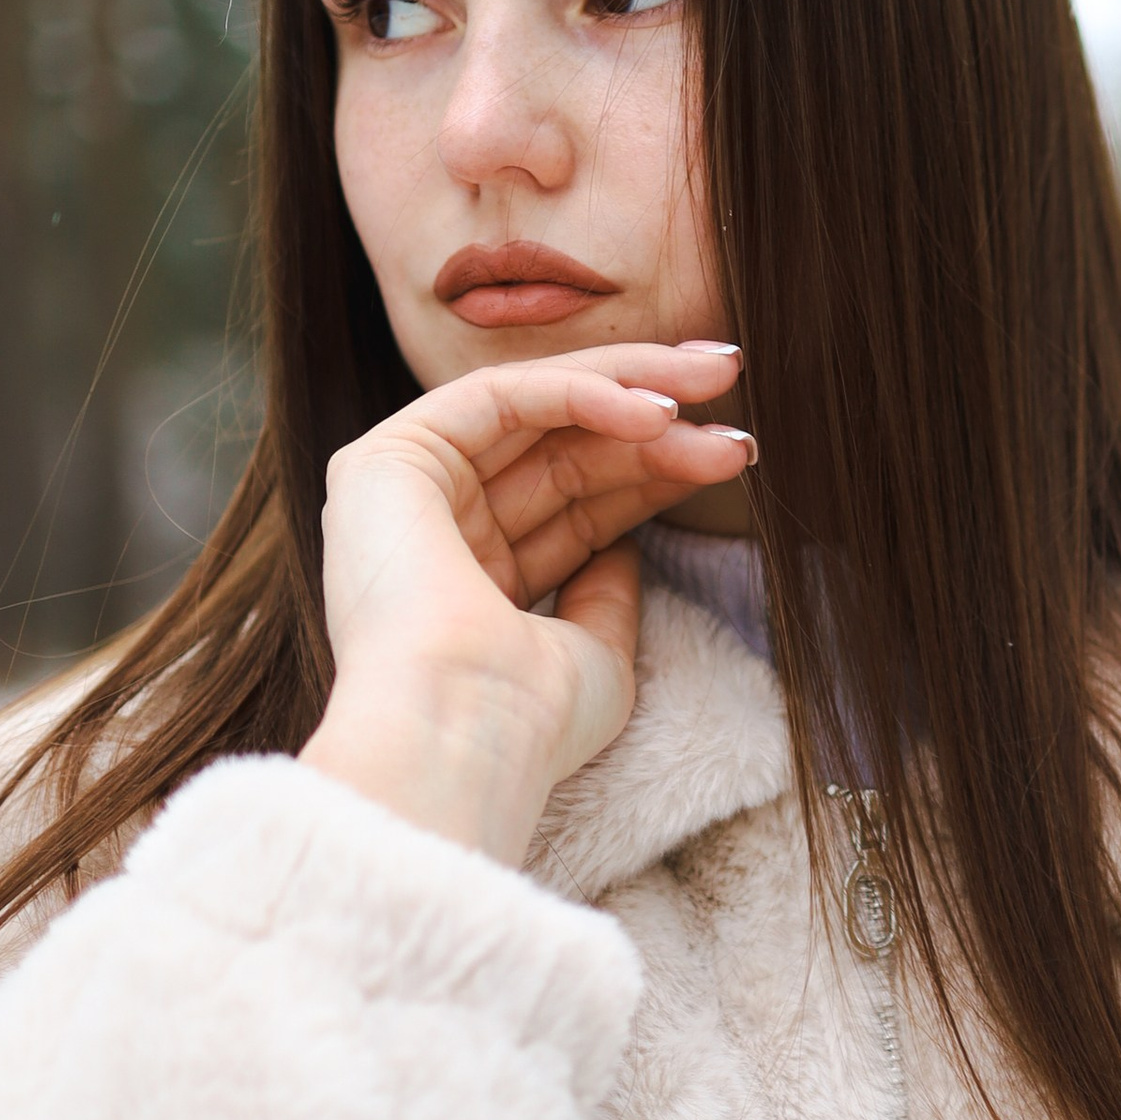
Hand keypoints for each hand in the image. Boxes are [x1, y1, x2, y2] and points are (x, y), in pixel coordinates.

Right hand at [300, 340, 752, 865]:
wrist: (463, 736)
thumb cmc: (527, 722)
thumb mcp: (594, 653)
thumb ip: (605, 595)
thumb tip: (626, 546)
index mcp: (477, 582)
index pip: (578, 501)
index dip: (657, 467)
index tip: (734, 451)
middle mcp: (435, 531)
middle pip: (563, 449)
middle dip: (657, 416)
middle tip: (734, 386)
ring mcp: (403, 493)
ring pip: (535, 409)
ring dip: (633, 388)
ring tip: (718, 383)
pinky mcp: (386, 459)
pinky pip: (499, 397)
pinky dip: (581, 392)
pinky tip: (655, 411)